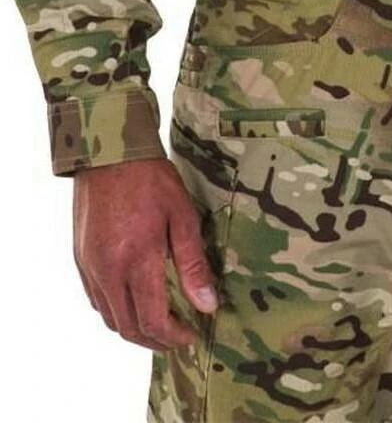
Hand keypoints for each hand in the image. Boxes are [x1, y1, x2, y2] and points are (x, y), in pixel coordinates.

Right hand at [73, 157, 217, 352]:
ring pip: (110, 318)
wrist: (109, 153)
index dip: (174, 336)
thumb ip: (193, 265)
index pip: (153, 320)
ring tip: (160, 324)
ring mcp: (90, 267)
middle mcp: (108, 271)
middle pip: (129, 327)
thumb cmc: (151, 179)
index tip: (192, 335)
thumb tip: (207, 305)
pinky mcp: (80, 259)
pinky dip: (116, 311)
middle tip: (178, 338)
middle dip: (156, 341)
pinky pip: (97, 299)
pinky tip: (134, 301)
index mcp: (136, 261)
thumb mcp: (182, 216)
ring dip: (135, 329)